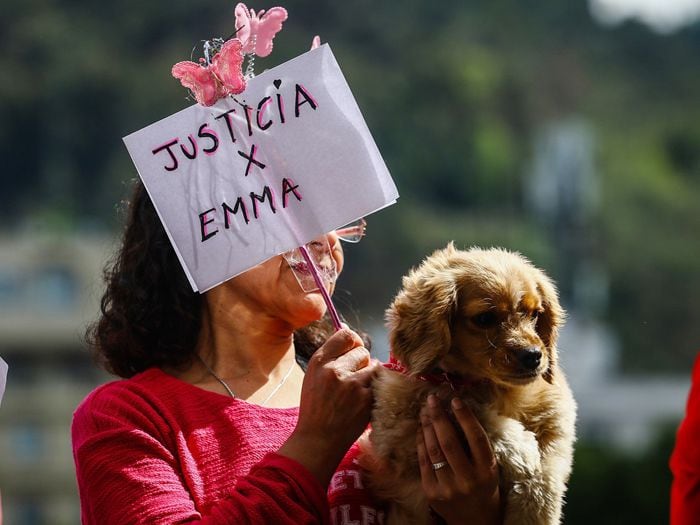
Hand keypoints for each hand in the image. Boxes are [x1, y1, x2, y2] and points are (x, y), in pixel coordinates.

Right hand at [279, 327, 378, 484]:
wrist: (318, 440)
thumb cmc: (316, 407)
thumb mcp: (313, 375)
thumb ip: (331, 355)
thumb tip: (348, 331)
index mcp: (319, 361)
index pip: (346, 335)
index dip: (353, 342)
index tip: (353, 350)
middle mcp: (334, 370)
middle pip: (362, 350)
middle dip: (361, 362)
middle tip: (352, 378)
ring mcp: (352, 385)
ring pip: (374, 366)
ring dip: (369, 376)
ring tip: (356, 390)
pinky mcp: (366, 399)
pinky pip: (379, 383)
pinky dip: (374, 390)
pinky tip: (361, 401)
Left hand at [417, 395, 501, 524]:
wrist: (475, 521)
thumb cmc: (484, 487)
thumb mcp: (489, 467)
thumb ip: (477, 445)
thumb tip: (457, 411)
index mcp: (487, 471)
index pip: (476, 438)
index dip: (465, 417)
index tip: (455, 399)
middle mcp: (468, 480)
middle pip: (449, 442)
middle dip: (439, 417)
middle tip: (432, 399)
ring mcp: (448, 488)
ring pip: (434, 450)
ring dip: (427, 427)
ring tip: (425, 411)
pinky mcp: (432, 493)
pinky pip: (424, 462)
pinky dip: (421, 443)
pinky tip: (421, 430)